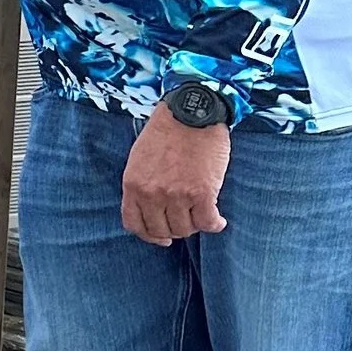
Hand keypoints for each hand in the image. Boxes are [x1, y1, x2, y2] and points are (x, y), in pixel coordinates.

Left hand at [120, 105, 229, 246]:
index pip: (134, 224)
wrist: (191, 113)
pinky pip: (208, 223)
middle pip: (162, 230)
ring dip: (195, 225)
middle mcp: (151, 193)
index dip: (149, 236)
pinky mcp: (202, 193)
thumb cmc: (167, 133)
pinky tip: (218, 220)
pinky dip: (215, 225)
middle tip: (187, 221)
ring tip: (202, 214)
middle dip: (175, 230)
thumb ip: (143, 185)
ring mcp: (176, 195)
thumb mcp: (140, 159)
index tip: (162, 237)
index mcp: (133, 184)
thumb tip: (152, 210)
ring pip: (185, 229)